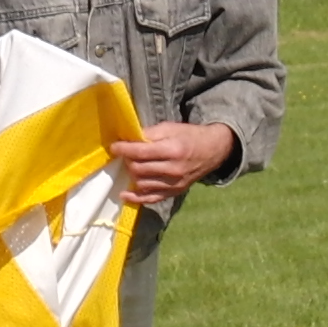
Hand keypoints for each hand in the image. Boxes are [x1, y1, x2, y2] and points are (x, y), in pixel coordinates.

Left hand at [109, 122, 236, 207]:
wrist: (212, 151)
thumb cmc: (189, 136)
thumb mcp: (171, 128)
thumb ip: (150, 134)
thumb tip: (128, 139)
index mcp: (173, 150)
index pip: (141, 152)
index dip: (124, 149)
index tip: (114, 147)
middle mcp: (174, 170)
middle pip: (139, 169)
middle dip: (128, 161)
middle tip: (125, 154)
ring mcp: (174, 184)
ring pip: (142, 184)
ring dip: (131, 175)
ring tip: (131, 166)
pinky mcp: (174, 192)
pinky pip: (151, 198)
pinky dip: (136, 198)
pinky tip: (124, 194)